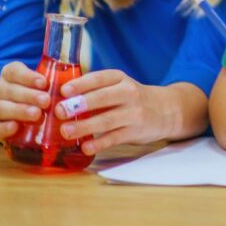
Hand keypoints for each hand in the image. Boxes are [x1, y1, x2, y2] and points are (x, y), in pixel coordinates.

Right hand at [0, 62, 48, 141]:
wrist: (17, 121)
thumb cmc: (35, 99)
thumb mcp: (40, 88)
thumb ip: (51, 85)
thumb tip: (74, 85)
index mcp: (10, 77)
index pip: (14, 71)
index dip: (28, 76)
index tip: (44, 82)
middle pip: (10, 90)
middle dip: (29, 95)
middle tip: (46, 101)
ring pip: (1, 107)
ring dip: (19, 110)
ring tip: (36, 114)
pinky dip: (4, 127)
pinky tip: (15, 127)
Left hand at [53, 69, 173, 154]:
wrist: (167, 109)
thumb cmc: (133, 98)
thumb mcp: (119, 86)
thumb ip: (95, 90)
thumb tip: (59, 99)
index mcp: (120, 79)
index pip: (99, 78)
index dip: (81, 84)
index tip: (64, 90)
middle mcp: (129, 93)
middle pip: (103, 98)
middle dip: (80, 105)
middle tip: (60, 111)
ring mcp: (134, 113)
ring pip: (107, 120)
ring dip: (85, 126)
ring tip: (66, 132)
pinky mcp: (136, 131)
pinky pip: (115, 138)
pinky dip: (100, 143)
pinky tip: (86, 147)